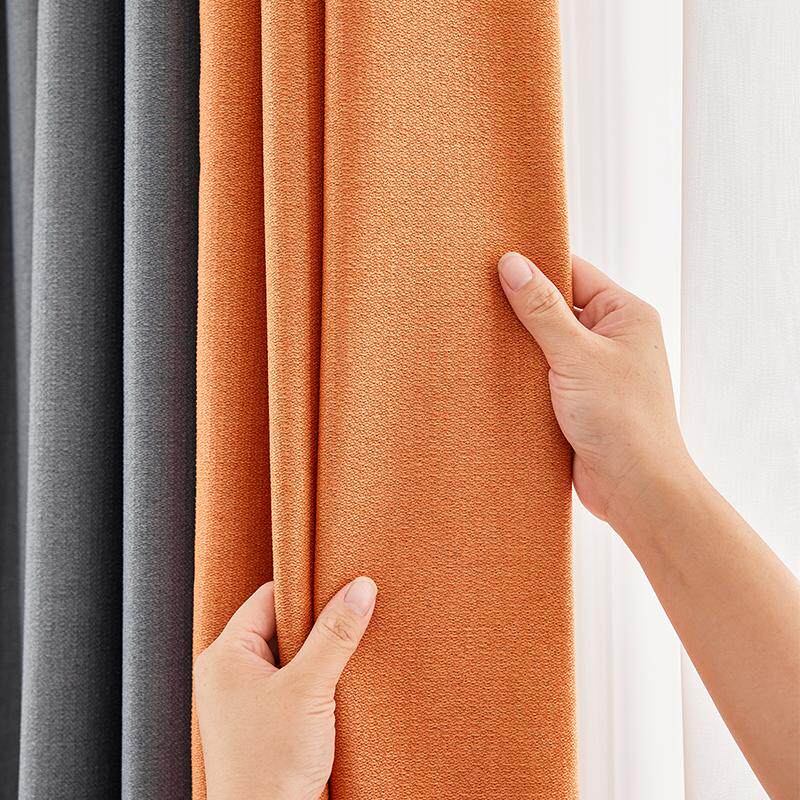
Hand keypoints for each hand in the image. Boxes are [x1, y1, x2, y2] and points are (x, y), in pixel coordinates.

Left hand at [195, 577, 377, 799]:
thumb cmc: (270, 766)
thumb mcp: (308, 690)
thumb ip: (335, 635)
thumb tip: (361, 587)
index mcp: (225, 654)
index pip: (270, 597)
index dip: (308, 592)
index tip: (344, 588)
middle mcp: (229, 670)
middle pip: (281, 624)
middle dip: (317, 625)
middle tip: (352, 620)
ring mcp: (244, 696)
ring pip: (289, 653)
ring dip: (318, 654)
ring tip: (346, 654)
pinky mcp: (261, 718)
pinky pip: (291, 680)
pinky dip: (314, 678)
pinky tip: (336, 683)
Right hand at [497, 252, 687, 526]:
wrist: (635, 490)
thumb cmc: (622, 420)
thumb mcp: (577, 355)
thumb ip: (542, 310)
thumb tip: (512, 263)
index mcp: (625, 315)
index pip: (575, 273)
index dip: (536, 267)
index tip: (494, 263)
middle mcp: (613, 338)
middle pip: (558, 308)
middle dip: (521, 309)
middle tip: (477, 299)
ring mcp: (594, 371)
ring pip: (546, 344)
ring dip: (519, 346)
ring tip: (479, 335)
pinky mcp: (577, 401)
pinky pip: (543, 376)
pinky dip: (522, 376)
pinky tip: (492, 373)